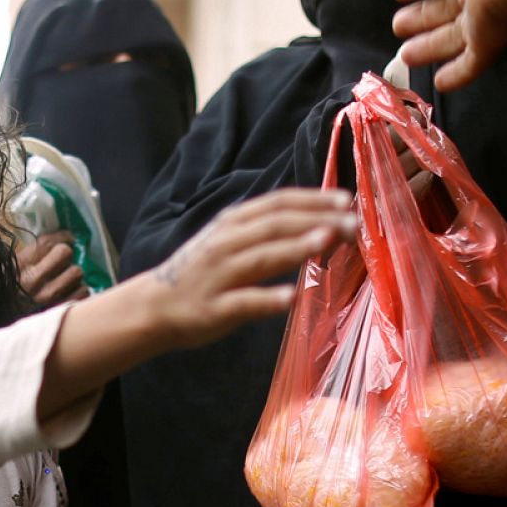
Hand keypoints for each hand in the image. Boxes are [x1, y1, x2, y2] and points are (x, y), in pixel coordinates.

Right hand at [17, 231, 87, 308]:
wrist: (7, 317)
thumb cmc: (16, 289)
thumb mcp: (17, 267)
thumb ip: (36, 252)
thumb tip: (67, 236)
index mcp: (19, 266)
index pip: (47, 242)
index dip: (62, 236)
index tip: (67, 238)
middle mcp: (31, 281)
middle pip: (65, 253)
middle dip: (66, 256)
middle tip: (63, 263)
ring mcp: (45, 298)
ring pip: (76, 272)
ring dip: (73, 275)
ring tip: (65, 280)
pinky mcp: (58, 311)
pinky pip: (82, 292)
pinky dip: (79, 291)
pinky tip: (70, 292)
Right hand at [147, 188, 357, 347]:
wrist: (155, 306)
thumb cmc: (205, 272)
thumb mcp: (232, 240)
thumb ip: (269, 231)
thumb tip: (323, 222)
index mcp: (233, 223)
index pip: (277, 203)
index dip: (312, 199)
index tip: (346, 199)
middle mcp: (226, 243)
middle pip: (275, 226)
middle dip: (315, 220)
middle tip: (352, 222)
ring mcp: (219, 275)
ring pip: (261, 257)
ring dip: (294, 248)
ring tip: (326, 241)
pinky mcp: (214, 308)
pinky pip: (243, 302)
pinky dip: (267, 299)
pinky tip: (292, 297)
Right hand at [363, 0, 506, 91]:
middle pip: (445, 4)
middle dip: (421, 15)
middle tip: (397, 26)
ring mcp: (487, 11)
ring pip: (454, 36)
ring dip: (430, 46)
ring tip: (405, 56)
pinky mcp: (492, 39)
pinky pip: (472, 61)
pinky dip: (457, 74)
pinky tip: (440, 83)